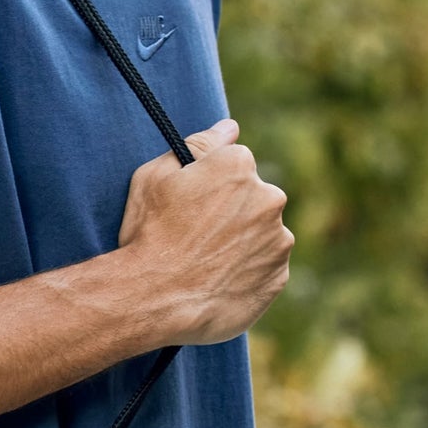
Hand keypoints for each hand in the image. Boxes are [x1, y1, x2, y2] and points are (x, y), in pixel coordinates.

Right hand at [116, 118, 293, 346]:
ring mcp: (278, 241)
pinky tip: (214, 281)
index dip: (208, 184)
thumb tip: (229, 127)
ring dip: (240, 242)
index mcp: (239, 166)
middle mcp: (269, 198)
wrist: (155, 299)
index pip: (233, 163)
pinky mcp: (277, 278)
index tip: (189, 204)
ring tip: (202, 263)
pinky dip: (245, 272)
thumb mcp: (154, 177)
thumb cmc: (149, 234)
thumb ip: (198, 145)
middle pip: (252, 197)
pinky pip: (264, 269)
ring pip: (261, 234)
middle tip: (193, 235)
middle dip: (230, 211)